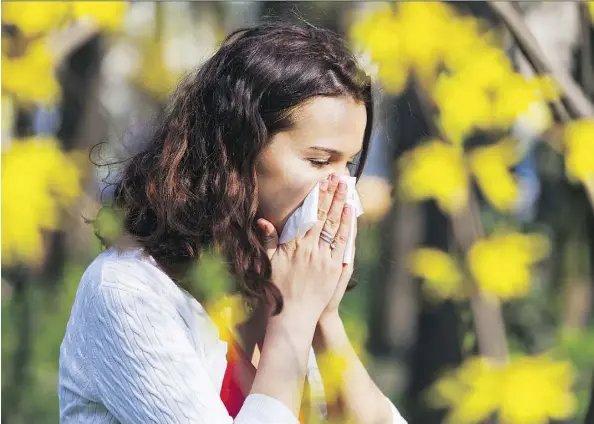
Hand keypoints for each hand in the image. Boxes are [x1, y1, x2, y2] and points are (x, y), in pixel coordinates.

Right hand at [256, 174, 353, 321]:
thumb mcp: (268, 263)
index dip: (316, 197)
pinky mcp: (335, 269)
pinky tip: (350, 213)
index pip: (308, 215)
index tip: (321, 182)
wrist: (293, 316)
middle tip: (338, 177)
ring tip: (345, 188)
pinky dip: (347, 227)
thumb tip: (263, 220)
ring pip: (335, 226)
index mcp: (294, 246)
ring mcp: (324, 259)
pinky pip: (343, 244)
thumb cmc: (278, 290)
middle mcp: (310, 250)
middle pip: (323, 216)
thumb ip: (268, 240)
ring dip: (341, 205)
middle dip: (331, 195)